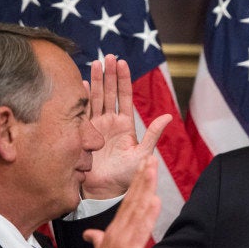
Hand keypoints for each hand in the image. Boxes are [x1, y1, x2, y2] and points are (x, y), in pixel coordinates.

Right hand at [82, 54, 171, 198]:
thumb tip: (169, 116)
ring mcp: (96, 126)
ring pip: (96, 98)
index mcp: (125, 124)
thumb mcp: (143, 154)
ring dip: (95, 81)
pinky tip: (79, 84)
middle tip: (108, 56)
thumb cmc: (127, 175)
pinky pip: (82, 112)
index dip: (123, 79)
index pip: (125, 96)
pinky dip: (81, 98)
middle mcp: (110, 122)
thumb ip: (153, 134)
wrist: (106, 191)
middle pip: (109, 92)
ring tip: (95, 63)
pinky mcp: (83, 133)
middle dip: (109, 74)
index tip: (122, 63)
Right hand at [83, 155, 161, 247]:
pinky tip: (155, 201)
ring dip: (145, 189)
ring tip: (152, 170)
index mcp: (114, 230)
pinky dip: (148, 216)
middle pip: (132, 200)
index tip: (144, 165)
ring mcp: (122, 241)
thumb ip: (97, 240)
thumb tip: (90, 234)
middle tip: (151, 158)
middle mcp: (118, 232)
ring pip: (137, 210)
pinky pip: (140, 232)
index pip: (128, 202)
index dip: (136, 183)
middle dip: (142, 178)